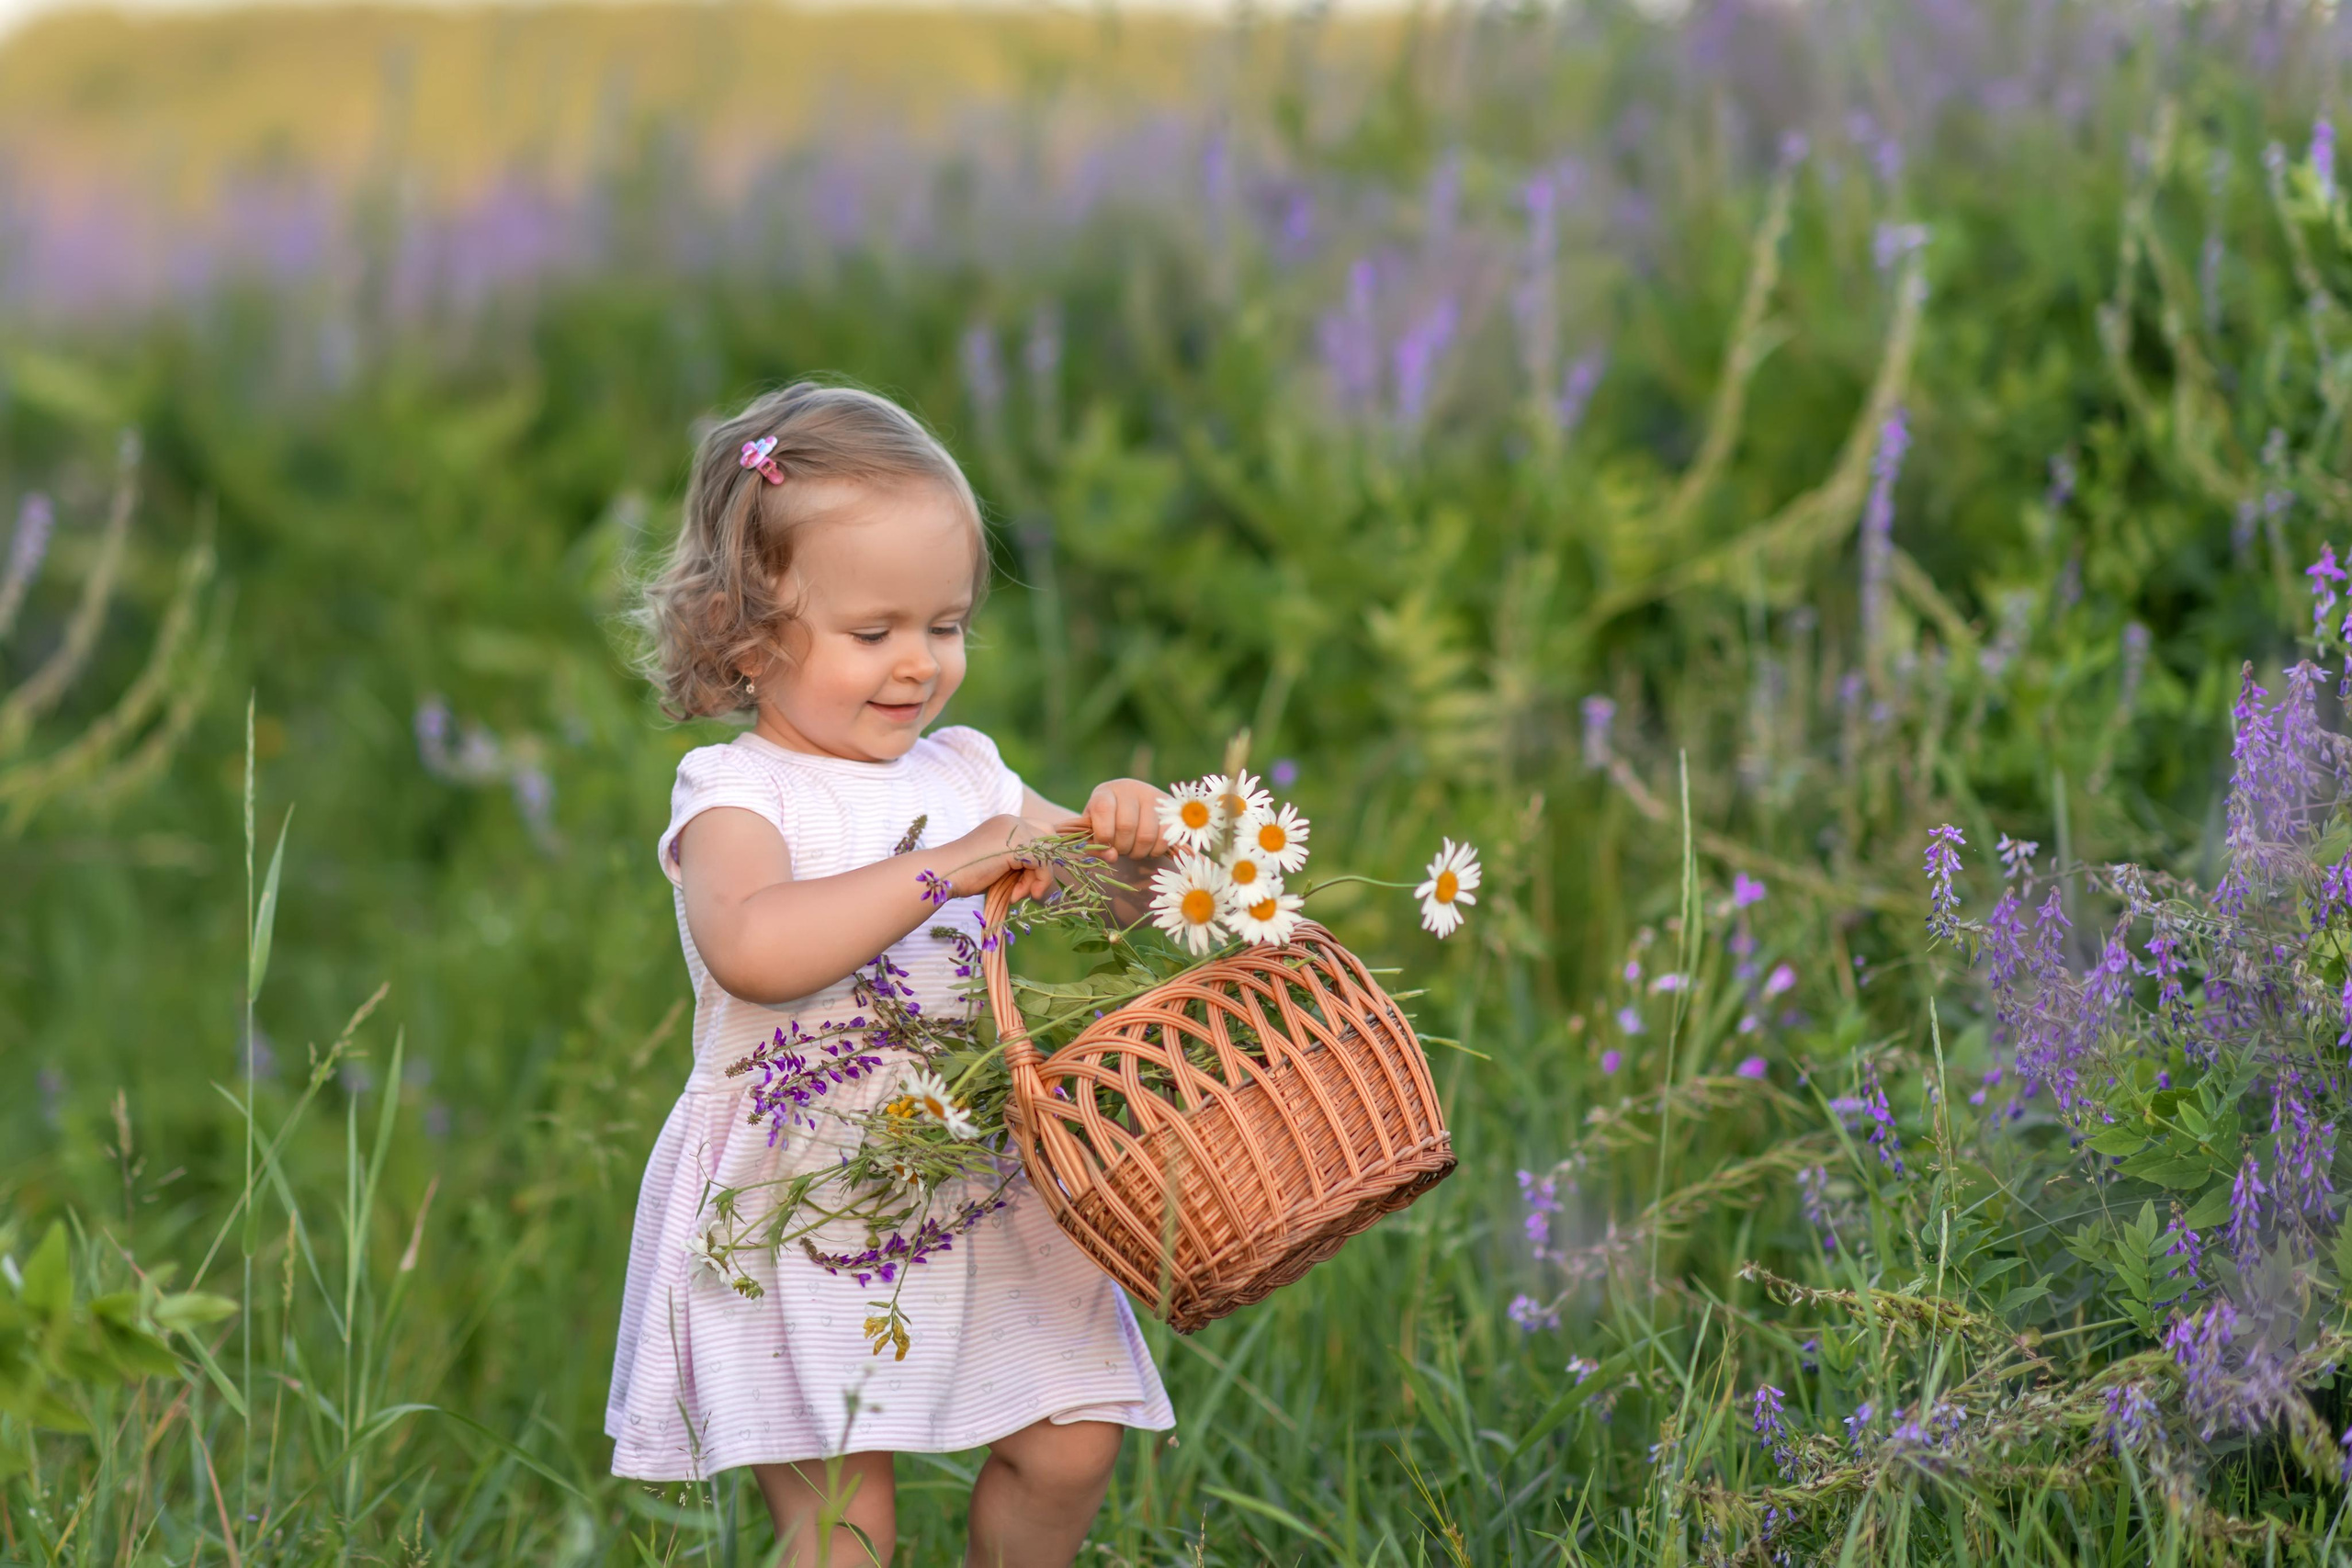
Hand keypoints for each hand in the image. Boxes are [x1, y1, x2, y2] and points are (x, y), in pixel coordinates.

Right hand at [937, 814, 1061, 902]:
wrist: (942, 874)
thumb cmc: (963, 875)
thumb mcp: (997, 864)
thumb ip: (1018, 862)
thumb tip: (1043, 873)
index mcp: (1005, 823)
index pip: (1040, 832)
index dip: (1040, 857)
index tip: (1027, 882)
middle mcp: (1011, 821)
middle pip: (1049, 839)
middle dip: (1043, 866)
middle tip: (1026, 889)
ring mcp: (1014, 829)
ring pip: (1048, 851)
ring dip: (1039, 877)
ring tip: (1019, 894)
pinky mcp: (1016, 844)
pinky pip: (1043, 862)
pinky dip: (1037, 881)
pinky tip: (1016, 895)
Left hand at [1059, 778, 1171, 862]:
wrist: (1131, 809)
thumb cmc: (1107, 823)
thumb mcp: (1094, 831)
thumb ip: (1096, 847)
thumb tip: (1112, 857)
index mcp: (1105, 793)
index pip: (1102, 810)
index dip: (1103, 835)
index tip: (1105, 846)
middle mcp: (1129, 789)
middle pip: (1126, 826)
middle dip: (1122, 848)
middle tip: (1120, 850)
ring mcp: (1152, 796)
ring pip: (1146, 835)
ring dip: (1138, 852)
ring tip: (1133, 850)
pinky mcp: (1169, 809)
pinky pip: (1165, 838)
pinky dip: (1155, 851)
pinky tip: (1148, 849)